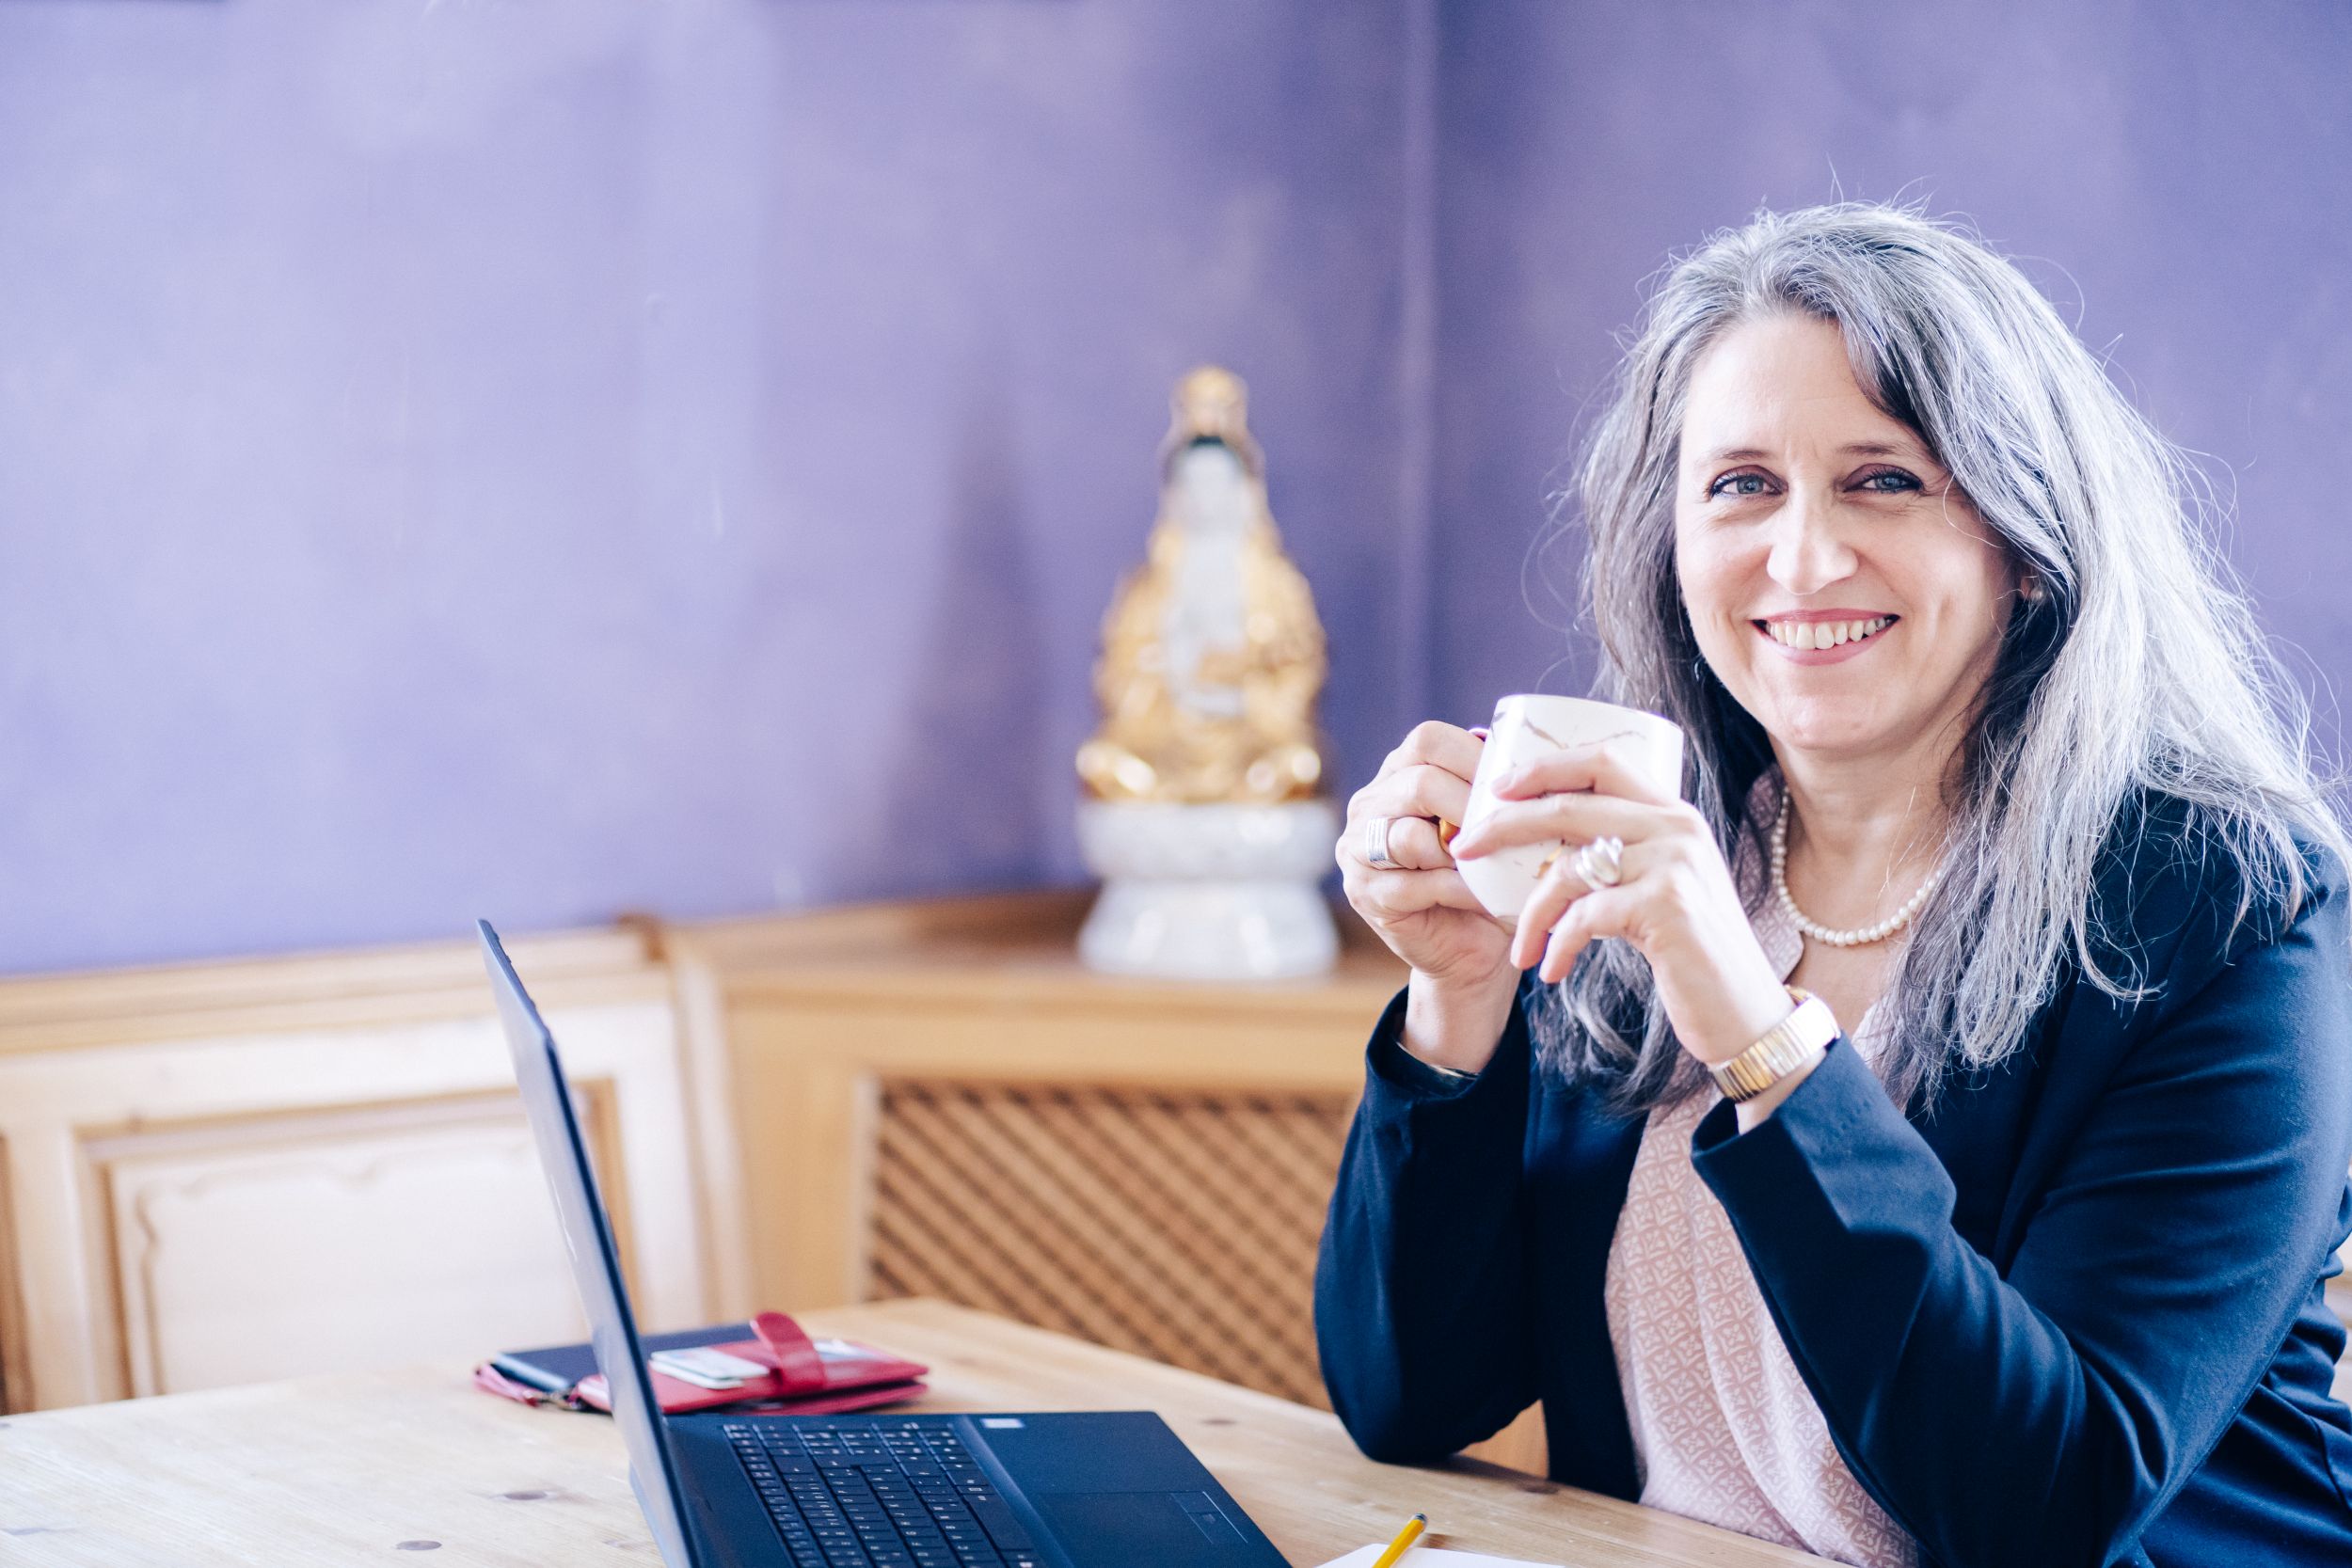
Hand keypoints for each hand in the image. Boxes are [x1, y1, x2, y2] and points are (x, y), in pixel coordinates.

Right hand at [1338, 723, 1520, 1069]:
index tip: (1517, 787)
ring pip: (1406, 835)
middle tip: (1511, 830)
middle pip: (1417, 783)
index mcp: (1401, 772)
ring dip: (1460, 853)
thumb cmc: (1494, 877)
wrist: (1477, 948)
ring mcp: (1358, 849)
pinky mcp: (1366, 893)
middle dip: (1471, 807)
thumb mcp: (1500, 825)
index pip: (1428, 741)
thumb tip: (1553, 753)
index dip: (1474, 758)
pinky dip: (1456, 890)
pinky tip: (1483, 898)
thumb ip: (1505, 789)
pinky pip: (1413, 883)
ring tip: (1495, 865)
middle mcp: (1370, 804)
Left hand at [1447, 738, 1789, 1066]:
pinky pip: (1584, 917)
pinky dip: (1558, 945)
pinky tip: (1551, 972)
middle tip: (1463, 847)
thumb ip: (1618, 858)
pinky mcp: (1668, 906)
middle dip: (1505, 826)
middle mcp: (1677, 827)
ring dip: (1531, 913)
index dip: (1544, 767)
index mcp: (1673, 813)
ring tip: (1520, 949)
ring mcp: (1674, 863)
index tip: (1497, 788)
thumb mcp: (1658, 889)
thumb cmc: (1690, 952)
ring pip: (1568, 869)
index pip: (1602, 761)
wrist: (1745, 1011)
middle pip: (1568, 807)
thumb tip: (1541, 847)